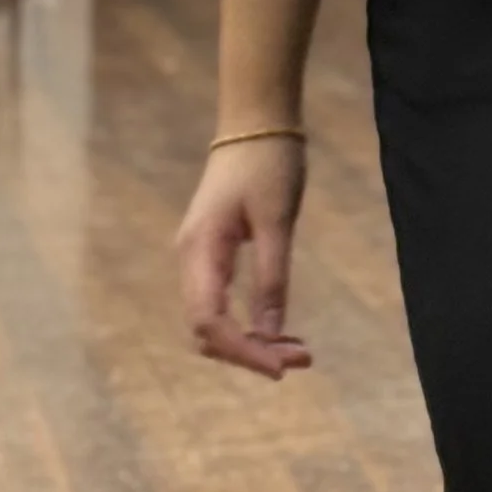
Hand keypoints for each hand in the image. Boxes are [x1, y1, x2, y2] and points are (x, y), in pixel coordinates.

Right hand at [175, 137, 312, 380]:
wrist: (255, 123)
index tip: (281, 368)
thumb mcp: (278, 221)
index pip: (209, 322)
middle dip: (249, 352)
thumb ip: (272, 278)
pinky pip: (221, 303)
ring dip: (251, 341)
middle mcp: (190, 260)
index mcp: (200, 251)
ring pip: (213, 320)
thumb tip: (271, 334)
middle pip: (206, 329)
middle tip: (301, 360)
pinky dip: (248, 322)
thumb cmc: (269, 164)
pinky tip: (279, 331)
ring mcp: (198, 257)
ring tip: (298, 352)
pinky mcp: (212, 254)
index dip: (242, 351)